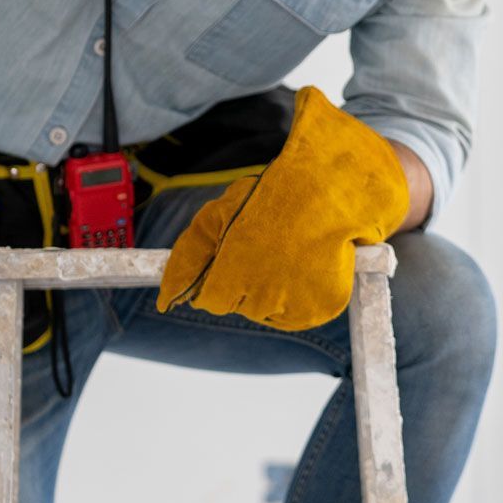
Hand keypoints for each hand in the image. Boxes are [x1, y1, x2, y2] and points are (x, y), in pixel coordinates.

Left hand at [157, 87, 408, 328]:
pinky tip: (305, 266)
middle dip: (244, 280)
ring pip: (265, 311)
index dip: (218, 277)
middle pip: (237, 306)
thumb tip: (165, 299)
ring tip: (288, 253)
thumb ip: (190, 254)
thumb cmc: (275, 196)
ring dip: (271, 289)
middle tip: (266, 247)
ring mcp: (293, 304)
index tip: (234, 255)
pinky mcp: (321, 309)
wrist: (337, 188)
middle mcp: (262, 293)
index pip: (210, 299)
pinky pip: (295, 315)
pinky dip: (298, 296)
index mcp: (233, 268)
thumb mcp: (223, 210)